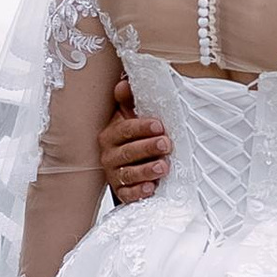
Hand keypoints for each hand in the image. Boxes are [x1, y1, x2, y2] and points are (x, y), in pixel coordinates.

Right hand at [98, 74, 171, 206]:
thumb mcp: (130, 116)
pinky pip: (127, 194)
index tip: (159, 125)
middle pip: (127, 152)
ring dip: (146, 170)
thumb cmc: (132, 137)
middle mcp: (109, 155)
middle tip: (166, 144)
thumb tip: (124, 82)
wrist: (126, 164)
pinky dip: (138, 192)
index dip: (142, 127)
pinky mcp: (121, 192)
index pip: (125, 129)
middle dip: (147, 148)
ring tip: (163, 167)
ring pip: (127, 174)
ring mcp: (114, 175)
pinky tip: (150, 188)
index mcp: (111, 134)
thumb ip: (128, 100)